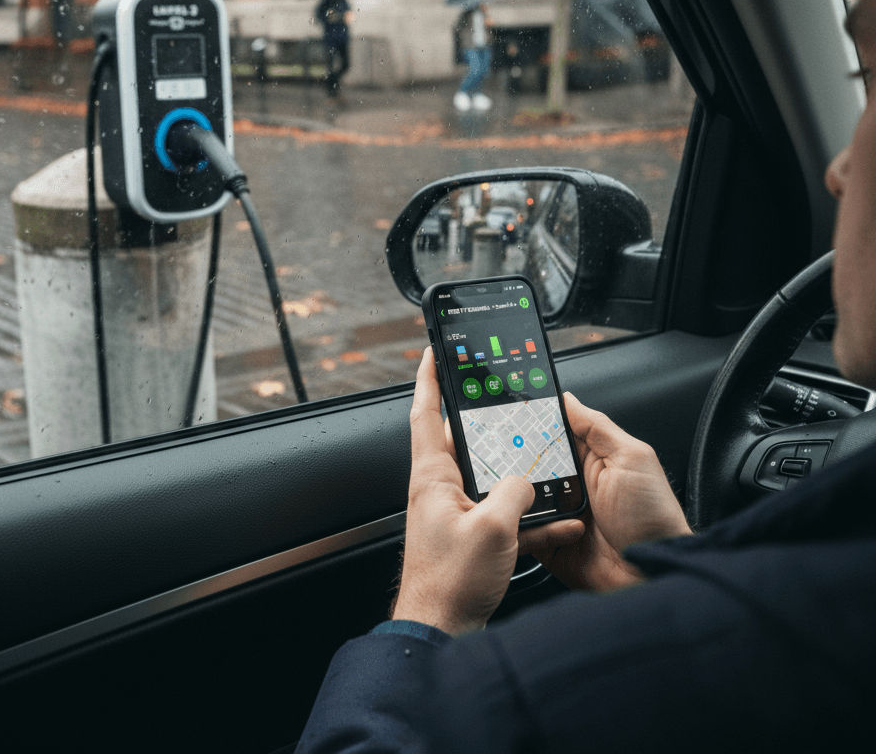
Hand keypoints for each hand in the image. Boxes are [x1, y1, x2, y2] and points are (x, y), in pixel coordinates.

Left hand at [391, 349, 582, 634]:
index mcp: (433, 477)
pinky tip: (557, 520)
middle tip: (509, 405)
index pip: (426, 412)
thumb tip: (526, 479)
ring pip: (490, 477)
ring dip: (517, 474)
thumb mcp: (493, 529)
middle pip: (464, 441)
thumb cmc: (449, 584)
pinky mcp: (471, 537)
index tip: (434, 352)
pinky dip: (528, 514)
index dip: (430, 378)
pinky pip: (502, 513)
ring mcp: (455, 513)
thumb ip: (515, 492)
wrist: (440, 630)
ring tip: (543, 464)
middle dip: (490, 424)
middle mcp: (440, 490)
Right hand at [520, 392, 691, 590]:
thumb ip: (598, 427)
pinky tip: (523, 518)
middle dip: (516, 458)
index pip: (554, 433)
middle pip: (530, 463)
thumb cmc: (652, 519)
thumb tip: (569, 399)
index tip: (512, 413)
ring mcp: (560, 515)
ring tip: (516, 490)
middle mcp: (572, 485)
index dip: (534, 423)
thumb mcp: (631, 459)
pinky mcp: (550, 543)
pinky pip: (524, 530)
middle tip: (502, 453)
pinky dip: (519, 524)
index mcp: (591, 460)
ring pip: (521, 495)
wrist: (651, 576)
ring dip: (517, 493)